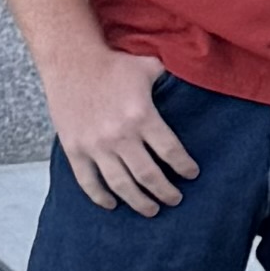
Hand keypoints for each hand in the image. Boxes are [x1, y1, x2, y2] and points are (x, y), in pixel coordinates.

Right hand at [43, 44, 195, 215]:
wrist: (71, 60)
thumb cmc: (113, 63)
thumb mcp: (149, 66)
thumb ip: (172, 78)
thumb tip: (198, 75)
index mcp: (142, 116)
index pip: (171, 151)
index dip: (184, 167)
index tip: (192, 175)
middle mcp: (120, 135)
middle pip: (149, 175)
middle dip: (165, 192)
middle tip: (175, 199)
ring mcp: (95, 146)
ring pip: (121, 185)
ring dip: (138, 201)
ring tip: (151, 209)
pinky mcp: (75, 149)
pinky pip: (88, 182)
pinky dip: (100, 197)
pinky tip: (112, 204)